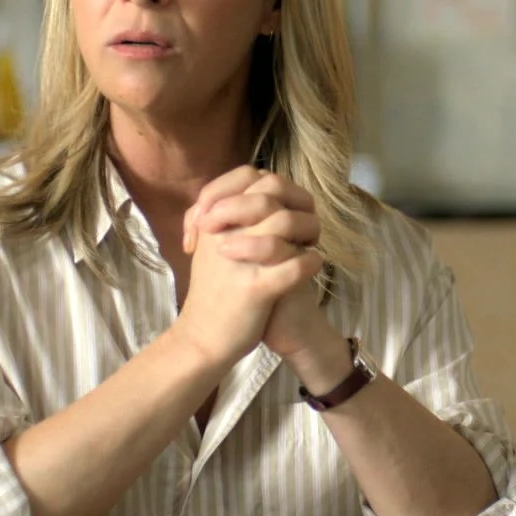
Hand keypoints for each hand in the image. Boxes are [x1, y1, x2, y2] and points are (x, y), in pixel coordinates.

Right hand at [170, 167, 323, 369]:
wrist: (202, 338)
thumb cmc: (213, 290)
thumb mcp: (211, 246)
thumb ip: (229, 216)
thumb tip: (258, 186)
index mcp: (214, 221)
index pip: (248, 177)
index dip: (277, 184)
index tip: (288, 203)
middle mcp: (225, 233)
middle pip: (269, 193)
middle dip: (298, 202)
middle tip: (304, 221)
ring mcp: (240, 260)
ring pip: (284, 222)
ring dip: (308, 228)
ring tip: (311, 241)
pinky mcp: (256, 289)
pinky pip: (294, 265)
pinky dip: (310, 262)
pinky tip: (313, 264)